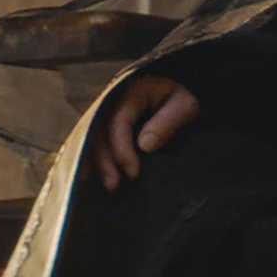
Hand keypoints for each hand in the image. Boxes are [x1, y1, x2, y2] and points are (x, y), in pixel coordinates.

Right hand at [91, 74, 198, 192]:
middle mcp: (113, 98)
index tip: (134, 173)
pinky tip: (92, 177)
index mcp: (132, 91)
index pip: (118, 122)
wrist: (176, 93)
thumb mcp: (185, 105)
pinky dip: (93, 158)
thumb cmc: (181, 99)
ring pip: (92, 136)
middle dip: (105, 160)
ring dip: (98, 162)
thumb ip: (168, 121)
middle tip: (115, 185)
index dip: (122, 150)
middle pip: (99, 130)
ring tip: (109, 185)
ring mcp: (107, 109)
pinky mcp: (105, 121)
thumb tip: (145, 145)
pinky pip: (93, 139)